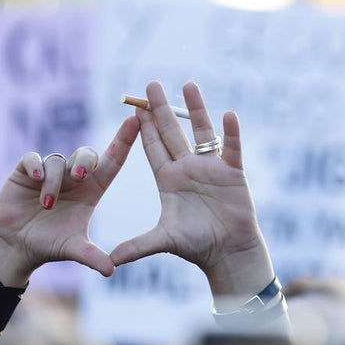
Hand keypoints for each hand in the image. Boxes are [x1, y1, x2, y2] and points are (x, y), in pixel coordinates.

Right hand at [0, 117, 140, 285]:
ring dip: (54, 181)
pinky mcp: (26, 171)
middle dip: (85, 160)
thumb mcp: (73, 250)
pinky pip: (34, 158)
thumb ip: (92, 257)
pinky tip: (35, 179)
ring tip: (46, 205)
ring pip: (58, 160)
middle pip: (87, 154)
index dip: (123, 141)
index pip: (112, 162)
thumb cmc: (49, 245)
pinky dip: (36, 166)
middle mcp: (73, 177)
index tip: (135, 121)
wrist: (16, 246)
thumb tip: (111, 271)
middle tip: (80, 177)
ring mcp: (50, 172)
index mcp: (91, 191)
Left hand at [110, 81, 273, 296]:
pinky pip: (231, 147)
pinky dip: (231, 132)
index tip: (134, 106)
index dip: (144, 127)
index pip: (153, 147)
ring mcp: (211, 167)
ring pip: (201, 132)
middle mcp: (188, 168)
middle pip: (172, 132)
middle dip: (161, 109)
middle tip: (150, 85)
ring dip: (195, 109)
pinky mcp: (232, 173)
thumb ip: (138, 246)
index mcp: (169, 179)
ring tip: (187, 84)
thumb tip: (111, 260)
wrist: (227, 252)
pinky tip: (228, 114)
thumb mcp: (164, 241)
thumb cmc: (197, 246)